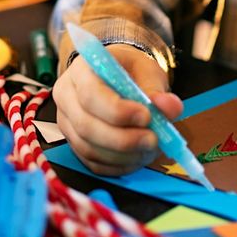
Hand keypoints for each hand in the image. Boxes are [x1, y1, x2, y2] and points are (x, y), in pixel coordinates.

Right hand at [53, 44, 182, 175]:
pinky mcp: (74, 143)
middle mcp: (66, 96)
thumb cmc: (128, 70)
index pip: (90, 95)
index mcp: (81, 70)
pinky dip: (118, 166)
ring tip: (149, 148)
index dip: (117, 111)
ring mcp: (66, 122)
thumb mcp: (146, 70)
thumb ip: (156, 89)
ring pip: (89, 149)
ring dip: (123, 155)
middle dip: (123, 139)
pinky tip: (137, 156)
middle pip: (86, 126)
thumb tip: (170, 107)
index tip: (146, 117)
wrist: (115, 76)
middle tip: (153, 140)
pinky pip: (92, 163)